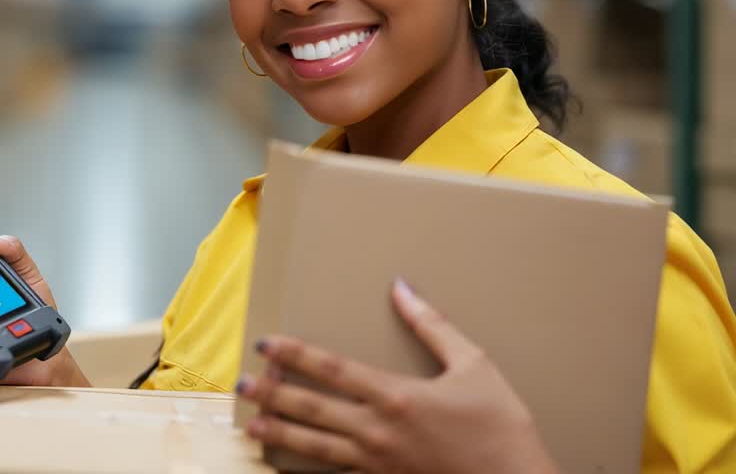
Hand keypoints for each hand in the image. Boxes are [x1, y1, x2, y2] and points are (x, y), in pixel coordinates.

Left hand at [236, 280, 557, 473]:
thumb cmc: (501, 428)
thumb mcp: (475, 365)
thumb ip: (432, 326)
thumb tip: (402, 287)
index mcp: (397, 396)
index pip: (331, 368)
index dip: (294, 353)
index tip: (266, 343)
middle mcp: (379, 431)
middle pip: (312, 408)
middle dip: (272, 393)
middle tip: (241, 384)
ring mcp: (378, 463)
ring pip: (316, 446)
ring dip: (280, 432)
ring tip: (250, 423)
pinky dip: (310, 468)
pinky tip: (289, 463)